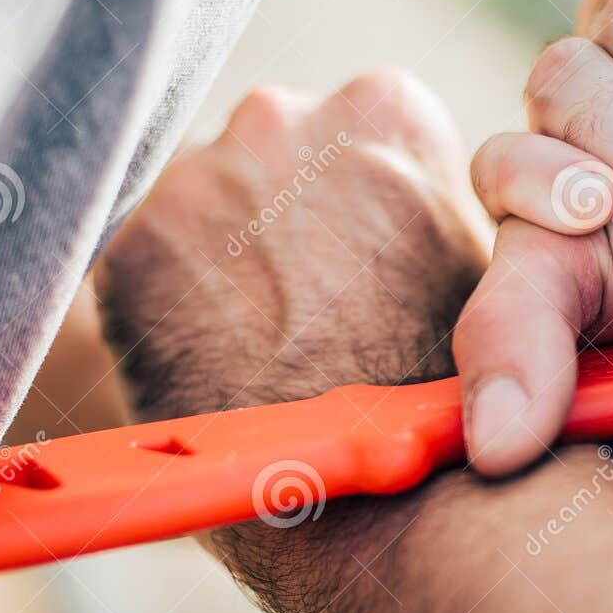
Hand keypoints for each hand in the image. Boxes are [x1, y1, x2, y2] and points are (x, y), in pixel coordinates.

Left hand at [96, 69, 486, 419]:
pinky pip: (142, 269)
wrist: (389, 503)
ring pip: (197, 210)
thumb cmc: (450, 396)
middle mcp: (284, 117)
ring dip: (216, 264)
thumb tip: (397, 214)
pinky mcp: (133, 247)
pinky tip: (212, 367)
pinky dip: (165, 313)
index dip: (350, 202)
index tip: (352, 258)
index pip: (351, 128)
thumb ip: (423, 210)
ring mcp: (199, 176)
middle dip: (276, 220)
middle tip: (301, 309)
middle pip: (265, 156)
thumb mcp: (480, 267)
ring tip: (259, 352)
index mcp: (386, 109)